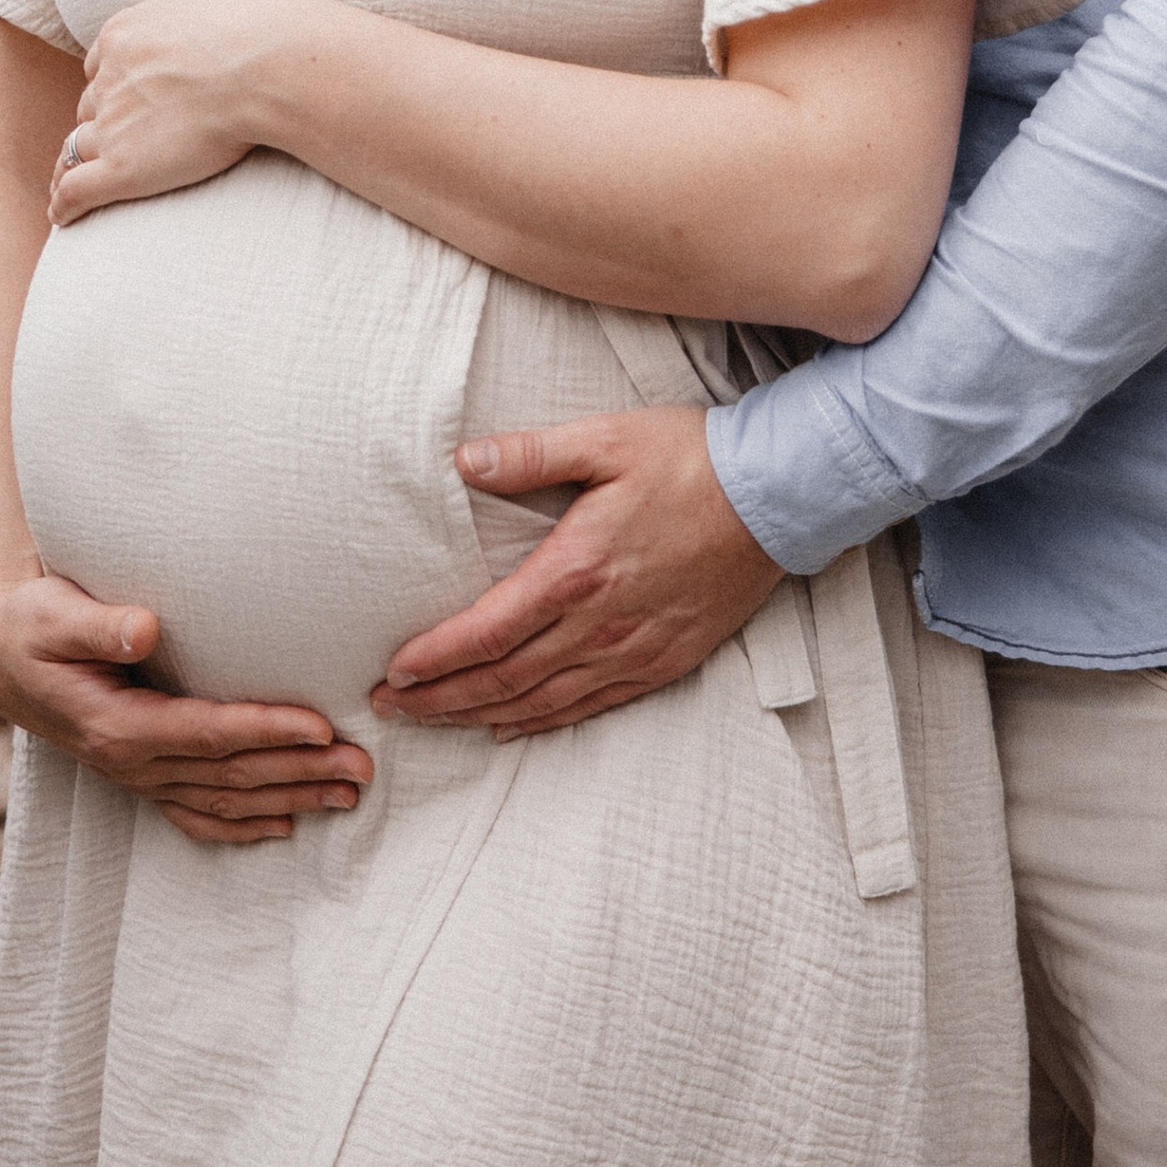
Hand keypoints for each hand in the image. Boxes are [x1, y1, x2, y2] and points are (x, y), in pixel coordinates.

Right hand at [0, 571, 371, 845]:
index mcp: (117, 725)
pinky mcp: (142, 777)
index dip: (265, 730)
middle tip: (362, 767)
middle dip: (299, 773)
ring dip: (289, 799)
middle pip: (230, 775)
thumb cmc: (31, 624)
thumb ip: (99, 624)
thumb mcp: (53, 615)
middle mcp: (132, 761)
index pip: (208, 733)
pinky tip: (284, 826)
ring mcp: (138, 776)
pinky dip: (243, 825)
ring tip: (349, 793)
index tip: (320, 726)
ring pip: (225, 800)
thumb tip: (144, 628)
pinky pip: (197, 815)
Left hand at [54, 0, 320, 225]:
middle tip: (113, 143)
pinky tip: (64, 218)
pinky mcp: (122, 167)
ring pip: (77, 150)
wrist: (259, 65)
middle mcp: (109, 80)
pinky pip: (77, 190)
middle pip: (91, 108)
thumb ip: (176, 14)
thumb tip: (185, 18)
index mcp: (122, 38)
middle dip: (100, 123)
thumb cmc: (246, 31)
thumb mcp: (198, 1)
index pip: (99, 69)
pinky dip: (65, 205)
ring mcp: (112, 124)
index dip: (109, 88)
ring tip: (69, 187)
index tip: (120, 102)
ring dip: (74, 165)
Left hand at [373, 406, 781, 738]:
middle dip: (440, 700)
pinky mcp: (664, 660)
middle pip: (503, 680)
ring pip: (541, 702)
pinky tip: (512, 727)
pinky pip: (590, 706)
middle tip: (389, 710)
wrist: (777, 495)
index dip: (434, 659)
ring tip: (435, 722)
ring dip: (480, 716)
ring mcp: (634, 649)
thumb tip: (465, 459)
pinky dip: (542, 723)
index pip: (487, 633)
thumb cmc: (688, 460)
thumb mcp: (606, 439)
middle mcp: (600, 624)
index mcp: (577, 570)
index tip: (392, 672)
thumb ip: (532, 453)